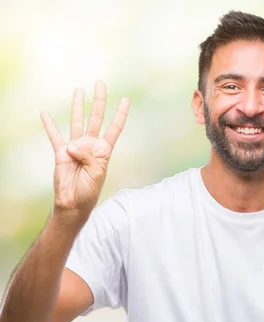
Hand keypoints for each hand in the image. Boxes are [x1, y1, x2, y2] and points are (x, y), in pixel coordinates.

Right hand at [41, 81, 128, 220]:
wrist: (73, 202)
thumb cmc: (89, 190)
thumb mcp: (97, 174)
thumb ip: (89, 156)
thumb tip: (73, 144)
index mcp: (104, 151)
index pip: (114, 128)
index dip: (120, 114)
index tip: (126, 100)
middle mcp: (91, 145)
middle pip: (96, 118)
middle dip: (99, 101)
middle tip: (101, 83)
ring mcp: (76, 147)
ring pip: (77, 121)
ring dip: (78, 106)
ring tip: (79, 90)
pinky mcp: (61, 152)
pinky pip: (54, 136)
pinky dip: (49, 125)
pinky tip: (45, 113)